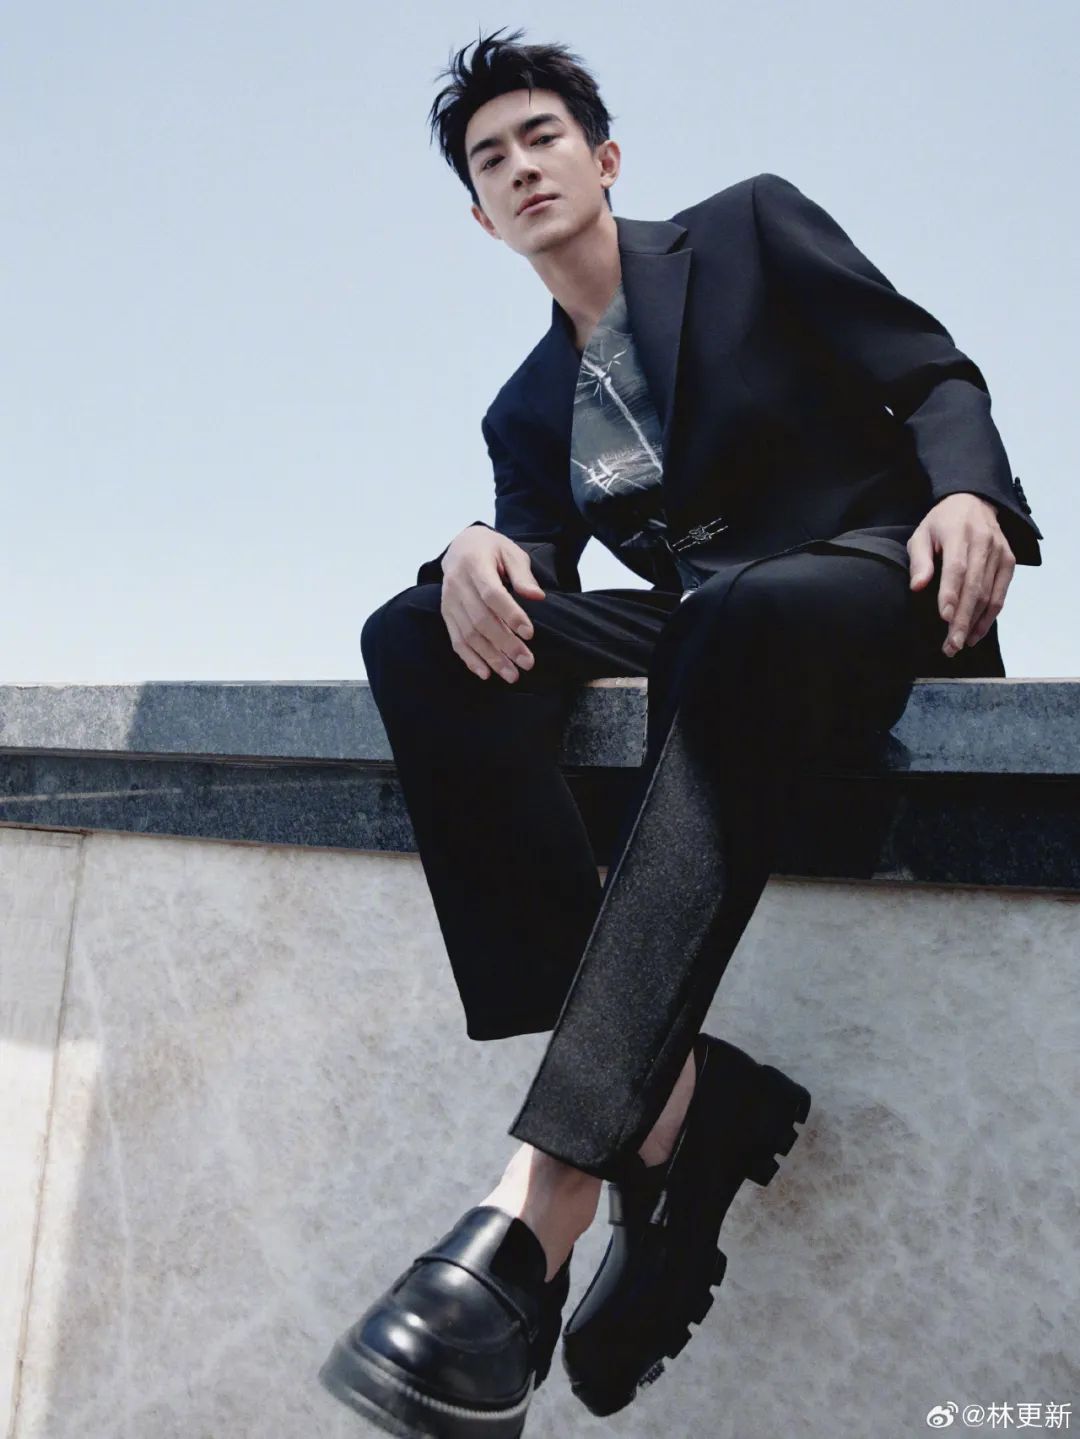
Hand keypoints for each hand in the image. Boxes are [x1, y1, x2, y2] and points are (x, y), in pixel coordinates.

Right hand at [440, 526, 544, 681]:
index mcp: (474, 564)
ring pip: (469, 635)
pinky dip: (470, 659)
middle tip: (527, 662)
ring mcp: (449, 602)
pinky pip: (456, 641)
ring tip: (512, 675)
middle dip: (505, 644)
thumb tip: (537, 597)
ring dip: (491, 658)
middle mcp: (457, 584)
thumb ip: (523, 575)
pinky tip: (486, 673)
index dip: (510, 615)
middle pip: (481, 620)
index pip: (492, 594)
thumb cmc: (492, 550)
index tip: (529, 633)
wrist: (461, 547)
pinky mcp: (447, 615)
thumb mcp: (511, 552)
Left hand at [907, 493, 1015, 656]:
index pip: (957, 568)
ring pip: (989, 594)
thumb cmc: (942, 523)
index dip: (951, 594)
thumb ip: (920, 560)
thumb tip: (917, 586)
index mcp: (959, 534)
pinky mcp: (1009, 562)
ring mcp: (1000, 553)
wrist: (974, 502)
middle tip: (951, 645)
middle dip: (963, 619)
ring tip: (960, 644)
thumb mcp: (922, 534)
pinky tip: (976, 633)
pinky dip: (989, 616)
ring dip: (975, 623)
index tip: (944, 617)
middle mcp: (984, 543)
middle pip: (975, 587)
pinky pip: (1000, 594)